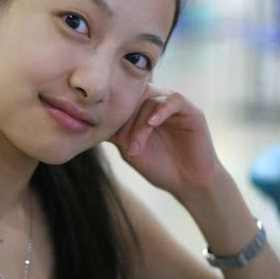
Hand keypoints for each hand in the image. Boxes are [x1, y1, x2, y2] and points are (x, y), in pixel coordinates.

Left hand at [108, 84, 220, 198]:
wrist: (186, 183)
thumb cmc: (158, 166)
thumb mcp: (129, 149)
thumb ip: (115, 132)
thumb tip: (88, 120)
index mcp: (141, 110)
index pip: (122, 98)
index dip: (112, 113)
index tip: (104, 132)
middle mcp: (156, 103)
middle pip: (134, 95)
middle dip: (124, 118)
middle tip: (122, 143)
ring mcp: (173, 105)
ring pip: (151, 99)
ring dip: (139, 125)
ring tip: (135, 148)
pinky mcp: (191, 110)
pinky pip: (174, 100)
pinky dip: (161, 109)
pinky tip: (152, 123)